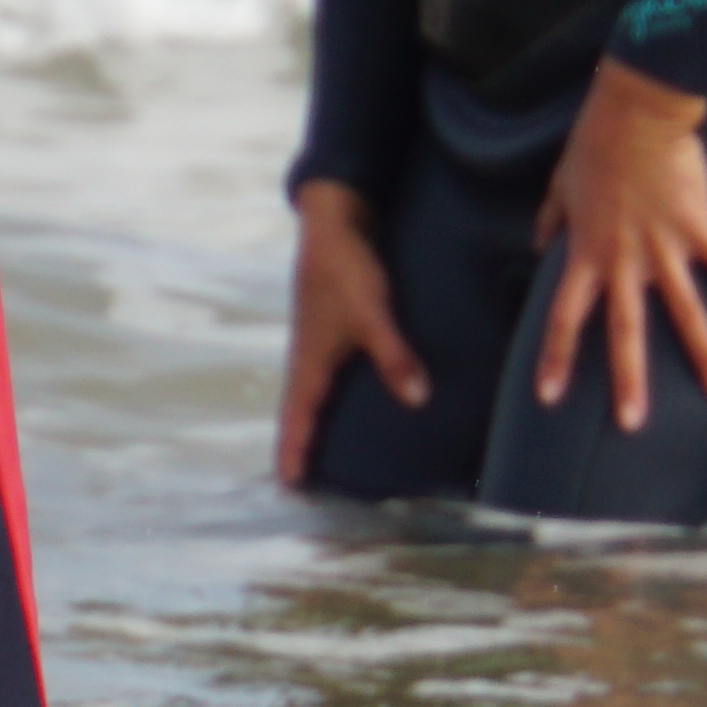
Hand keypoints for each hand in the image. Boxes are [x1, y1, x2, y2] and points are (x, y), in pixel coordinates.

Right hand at [274, 180, 430, 487]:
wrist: (333, 219)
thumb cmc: (346, 268)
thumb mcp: (373, 314)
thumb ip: (394, 356)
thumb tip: (417, 399)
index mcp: (310, 361)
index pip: (297, 419)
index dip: (293, 453)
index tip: (289, 487)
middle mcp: (308, 357)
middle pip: (301, 411)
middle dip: (303, 444)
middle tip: (306, 481)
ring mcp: (317, 342)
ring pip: (314, 393)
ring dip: (317, 420)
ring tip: (329, 449)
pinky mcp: (330, 328)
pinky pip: (328, 373)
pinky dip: (333, 394)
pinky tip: (355, 399)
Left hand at [531, 59, 706, 431]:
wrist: (636, 112)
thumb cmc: (594, 145)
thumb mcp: (560, 185)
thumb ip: (550, 220)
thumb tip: (537, 243)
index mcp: (587, 254)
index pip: (564, 317)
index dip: (555, 357)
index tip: (549, 396)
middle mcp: (625, 261)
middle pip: (625, 331)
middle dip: (628, 380)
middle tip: (633, 424)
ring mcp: (664, 248)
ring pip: (685, 311)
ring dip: (703, 354)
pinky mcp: (699, 228)